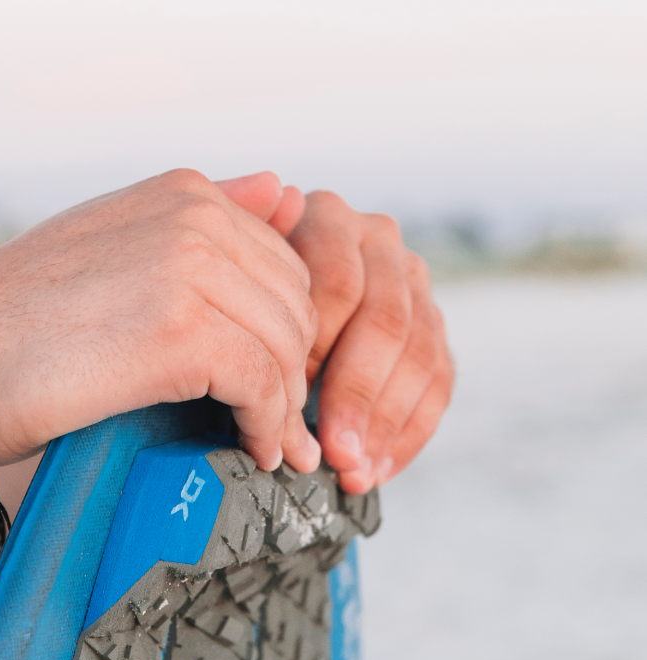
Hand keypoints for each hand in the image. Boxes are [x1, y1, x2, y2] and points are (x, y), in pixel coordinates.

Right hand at [0, 170, 321, 474]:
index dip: (284, 328)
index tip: (274, 377)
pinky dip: (267, 428)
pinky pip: (262, 387)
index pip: (281, 260)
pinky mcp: (181, 333)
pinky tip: (254, 449)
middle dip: (294, 370)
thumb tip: (284, 186)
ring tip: (271, 446)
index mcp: (182, 192)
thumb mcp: (112, 242)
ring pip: (285, 349)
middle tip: (283, 424)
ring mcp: (188, 269)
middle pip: (294, 305)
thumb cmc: (17, 319)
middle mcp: (192, 216)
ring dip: (284, 408)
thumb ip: (199, 218)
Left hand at [218, 175, 452, 491]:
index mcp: (326, 216)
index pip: (337, 283)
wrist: (246, 315)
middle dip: (358, 395)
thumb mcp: (222, 266)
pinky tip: (375, 470)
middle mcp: (378, 239)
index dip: (313, 348)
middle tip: (331, 451)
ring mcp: (413, 282)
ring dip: (385, 424)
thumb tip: (273, 187)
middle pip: (386, 321)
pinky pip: (439, 383)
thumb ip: (241, 231)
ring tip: (350, 471)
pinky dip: (407, 435)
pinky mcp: (434, 328)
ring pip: (419, 355)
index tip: (287, 399)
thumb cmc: (221, 301)